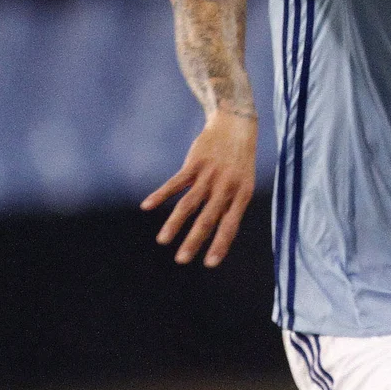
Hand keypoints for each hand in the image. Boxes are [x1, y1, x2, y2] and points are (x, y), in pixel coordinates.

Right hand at [141, 112, 258, 266]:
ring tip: (163, 241)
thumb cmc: (240, 161)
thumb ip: (231, 206)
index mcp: (242, 195)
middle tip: (181, 261)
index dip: (220, 245)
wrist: (236, 125)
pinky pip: (175, 183)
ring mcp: (210, 175)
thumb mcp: (243, 183)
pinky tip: (147, 206)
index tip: (209, 264)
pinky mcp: (195, 163)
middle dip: (194, 241)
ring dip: (175, 224)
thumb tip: (222, 234)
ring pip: (190, 204)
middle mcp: (227, 187)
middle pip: (208, 219)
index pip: (230, 225)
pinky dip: (160, 195)